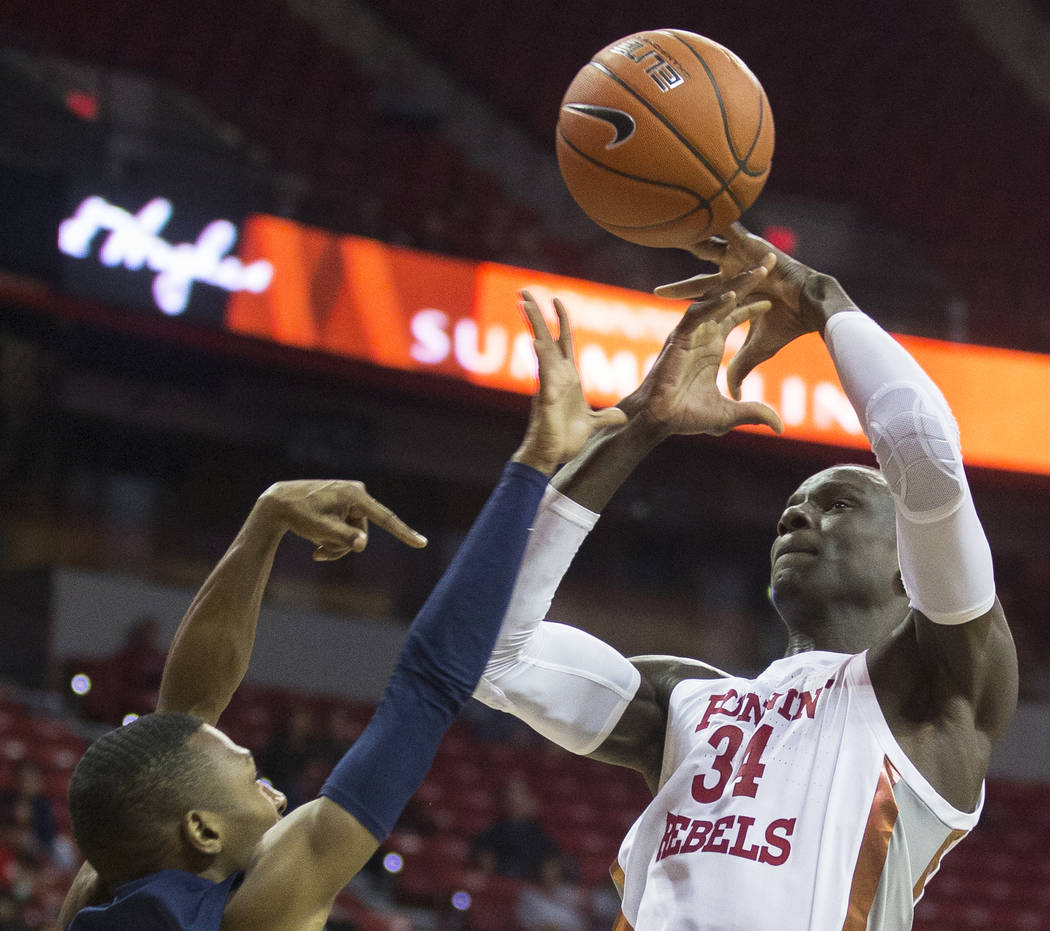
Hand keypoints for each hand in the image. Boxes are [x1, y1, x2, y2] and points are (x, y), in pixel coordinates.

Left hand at [256, 480, 426, 559]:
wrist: (278, 502)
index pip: (385, 518)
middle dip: (344, 546)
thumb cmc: (299, 514)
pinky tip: (316, 543)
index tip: (422, 543)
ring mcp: (350, 495)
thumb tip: (363, 544)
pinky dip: (334, 536)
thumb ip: (344, 538)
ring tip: (315, 550)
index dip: (404, 533)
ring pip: (354, 531)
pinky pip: (347, 525)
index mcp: (355, 495)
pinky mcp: (343, 499)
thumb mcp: (321, 530)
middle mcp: (356, 491)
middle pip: (363, 531)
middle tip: (319, 555)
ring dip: (337, 544)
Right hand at [512, 291, 627, 473]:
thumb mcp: (593, 424)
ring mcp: (548, 382)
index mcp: (567, 377)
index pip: (563, 341)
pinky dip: (541, 356)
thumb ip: (606, 417)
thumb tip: (621, 417)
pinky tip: (536, 341)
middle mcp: (555, 375)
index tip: (557, 300)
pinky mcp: (546, 395)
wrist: (551, 455)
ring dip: (533, 324)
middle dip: (536, 313)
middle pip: (545, 336)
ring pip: (540, 346)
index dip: (560, 320)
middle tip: (524, 291)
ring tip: (523, 302)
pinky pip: (544, 372)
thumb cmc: (565, 440)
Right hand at [627, 262, 782, 436]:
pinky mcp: (678, 338)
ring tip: (759, 270)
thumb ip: (754, 413)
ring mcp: (689, 334)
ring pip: (715, 301)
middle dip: (749, 280)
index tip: (774, 297)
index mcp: (711, 346)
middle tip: (771, 261)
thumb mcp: (729, 414)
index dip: (753, 305)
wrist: (660, 421)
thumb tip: (780, 427)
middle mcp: (701, 335)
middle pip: (728, 300)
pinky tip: (733, 295)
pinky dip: (714, 305)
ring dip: (737, 284)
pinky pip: (697, 316)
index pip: (735, 317)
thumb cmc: (686, 417)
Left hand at [655, 223, 843, 398]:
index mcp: (733, 299)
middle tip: (657, 293)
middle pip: (700, 284)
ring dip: (691, 245)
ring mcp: (741, 261)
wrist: (812, 306)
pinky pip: (728, 231)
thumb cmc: (789, 325)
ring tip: (670, 238)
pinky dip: (714, 223)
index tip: (668, 330)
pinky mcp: (750, 247)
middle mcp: (733, 278)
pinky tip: (696, 215)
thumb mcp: (758, 349)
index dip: (685, 314)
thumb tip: (733, 394)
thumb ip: (741, 367)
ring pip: (708, 252)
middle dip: (680, 290)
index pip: (703, 306)